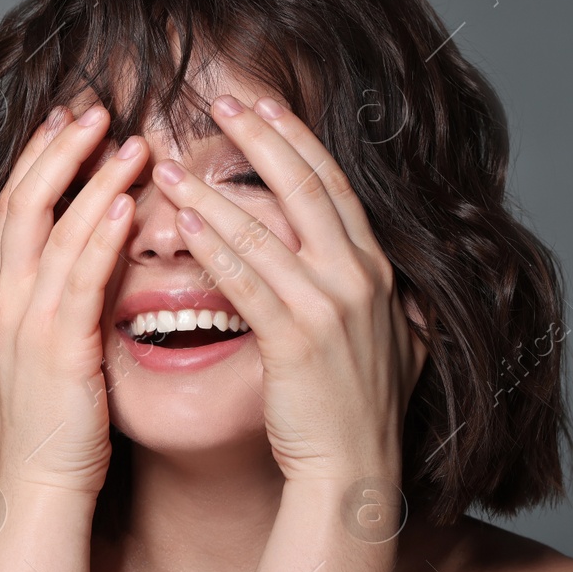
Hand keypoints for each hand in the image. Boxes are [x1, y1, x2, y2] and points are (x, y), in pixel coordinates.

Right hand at [0, 103, 145, 496]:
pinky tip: (130, 203)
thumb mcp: (58, 347)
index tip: (70, 117)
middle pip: (25, 201)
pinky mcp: (59, 350)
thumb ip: (71, 298)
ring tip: (131, 141)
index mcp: (8, 296)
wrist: (42, 488)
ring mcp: (28, 323)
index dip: (41, 157)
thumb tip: (106, 254)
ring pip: (55, 230)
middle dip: (60, 149)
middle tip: (96, 108)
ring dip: (94, 179)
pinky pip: (80, 280)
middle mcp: (9, 300)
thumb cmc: (60, 423)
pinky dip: (103, 236)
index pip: (18, 207)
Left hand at [147, 94, 427, 487]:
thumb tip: (403, 288)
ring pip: (265, 229)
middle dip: (260, 137)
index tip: (264, 105)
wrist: (356, 471)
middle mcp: (359, 277)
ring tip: (169, 163)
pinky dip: (213, 246)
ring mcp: (330, 306)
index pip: (334, 187)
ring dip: (213, 191)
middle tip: (218, 100)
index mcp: (377, 270)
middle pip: (304, 187)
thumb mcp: (398, 345)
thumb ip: (396, 307)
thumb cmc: (361, 412)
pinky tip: (180, 222)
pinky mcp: (296, 339)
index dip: (298, 140)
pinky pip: (246, 281)